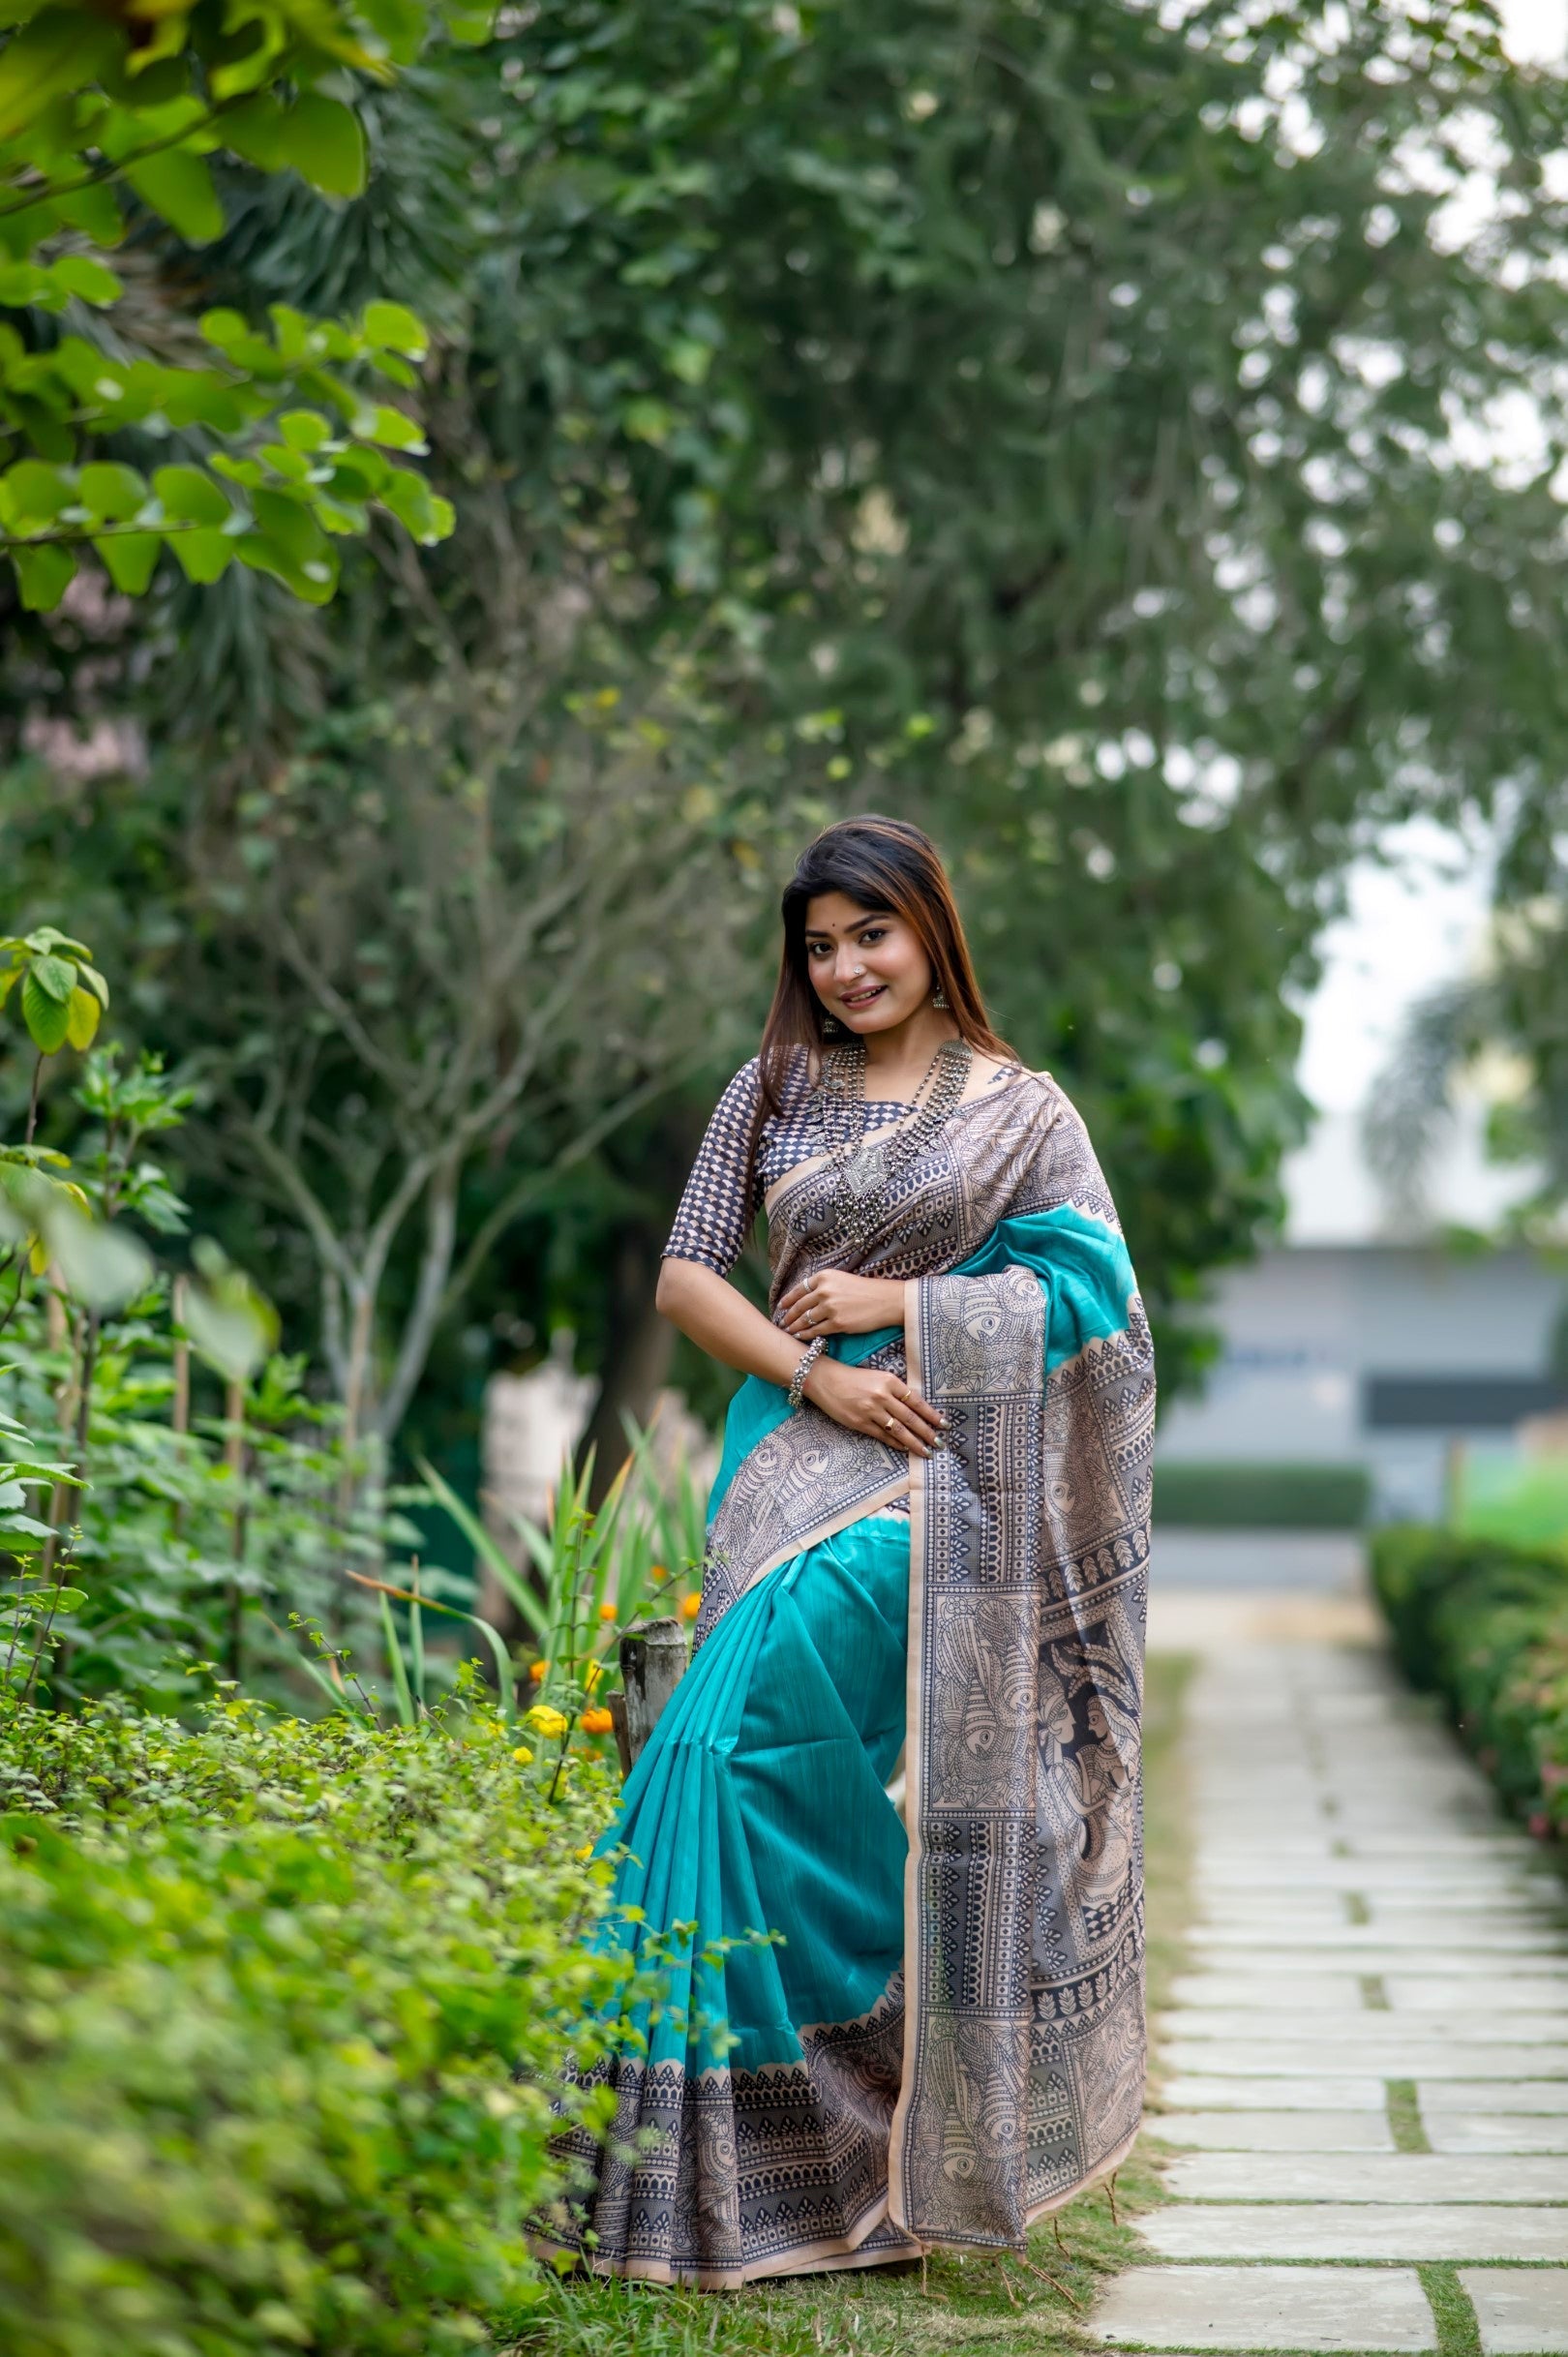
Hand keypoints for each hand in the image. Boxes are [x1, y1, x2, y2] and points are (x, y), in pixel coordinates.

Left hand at [777, 1268, 905, 1338]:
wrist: (886, 1300)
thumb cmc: (866, 1290)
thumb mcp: (841, 1279)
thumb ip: (824, 1286)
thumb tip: (807, 1298)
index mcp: (824, 1277)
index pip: (799, 1289)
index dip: (787, 1300)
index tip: (780, 1307)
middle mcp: (824, 1290)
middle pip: (799, 1306)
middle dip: (788, 1316)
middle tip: (781, 1322)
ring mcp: (830, 1307)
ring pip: (805, 1320)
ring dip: (794, 1326)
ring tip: (788, 1331)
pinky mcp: (837, 1323)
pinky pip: (815, 1331)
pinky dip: (805, 1334)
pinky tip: (800, 1336)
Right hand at [803, 1356, 946, 1457]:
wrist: (825, 1380)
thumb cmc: (854, 1378)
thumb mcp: (878, 1377)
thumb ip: (896, 1390)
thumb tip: (916, 1409)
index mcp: (889, 1381)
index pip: (917, 1401)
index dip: (932, 1415)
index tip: (944, 1424)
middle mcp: (882, 1396)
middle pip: (910, 1418)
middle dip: (928, 1432)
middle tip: (940, 1443)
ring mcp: (870, 1411)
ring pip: (899, 1430)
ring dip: (915, 1442)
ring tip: (926, 1451)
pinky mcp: (860, 1423)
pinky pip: (882, 1436)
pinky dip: (896, 1443)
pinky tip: (905, 1448)